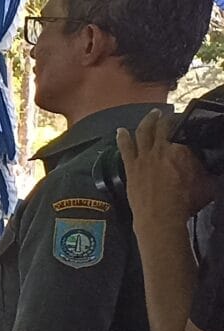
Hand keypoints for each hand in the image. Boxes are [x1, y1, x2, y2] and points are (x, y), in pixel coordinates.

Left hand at [118, 109, 214, 228]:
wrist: (160, 216)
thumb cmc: (185, 203)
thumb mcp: (206, 185)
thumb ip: (205, 172)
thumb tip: (208, 168)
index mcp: (182, 151)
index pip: (185, 135)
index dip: (187, 129)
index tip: (188, 127)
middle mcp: (162, 149)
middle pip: (164, 127)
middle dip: (168, 118)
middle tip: (170, 114)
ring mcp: (145, 156)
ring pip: (144, 132)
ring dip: (148, 120)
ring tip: (152, 113)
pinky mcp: (131, 166)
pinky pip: (126, 147)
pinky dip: (123, 137)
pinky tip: (121, 130)